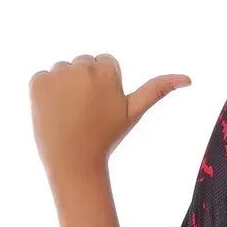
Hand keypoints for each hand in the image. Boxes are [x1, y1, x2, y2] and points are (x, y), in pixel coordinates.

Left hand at [29, 53, 190, 180]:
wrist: (74, 163)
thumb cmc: (106, 138)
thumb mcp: (134, 112)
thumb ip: (157, 90)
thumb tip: (188, 79)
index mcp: (107, 69)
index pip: (104, 63)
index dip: (103, 87)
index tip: (101, 107)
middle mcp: (82, 66)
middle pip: (82, 63)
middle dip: (83, 84)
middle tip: (85, 113)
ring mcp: (58, 73)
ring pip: (62, 70)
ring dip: (64, 88)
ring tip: (70, 114)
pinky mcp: (37, 82)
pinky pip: (42, 78)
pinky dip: (45, 94)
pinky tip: (53, 112)